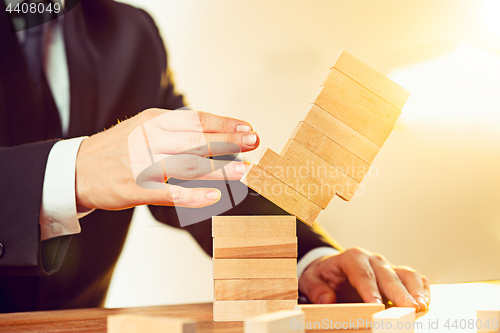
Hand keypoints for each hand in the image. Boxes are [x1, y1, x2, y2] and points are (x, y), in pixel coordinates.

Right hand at [75, 108, 258, 209]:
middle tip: (254, 143)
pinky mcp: (136, 189)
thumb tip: (214, 133)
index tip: (247, 128)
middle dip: (228, 141)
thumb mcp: (144, 128)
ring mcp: (142, 165)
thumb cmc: (119, 148)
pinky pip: (169, 193)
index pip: (195, 119)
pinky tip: (214, 197)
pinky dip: (193, 195)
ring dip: (218, 168)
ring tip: (244, 170)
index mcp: (154, 121)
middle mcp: (150, 139)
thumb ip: (175, 130)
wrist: (77, 168)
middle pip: (196, 140)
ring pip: (187, 165)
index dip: (223, 123)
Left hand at [298, 247, 429, 311]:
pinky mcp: (397, 275)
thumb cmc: (323, 276)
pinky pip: (414, 278)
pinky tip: (427, 301)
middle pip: (387, 275)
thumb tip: (327, 299)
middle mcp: (372, 260)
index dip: (369, 290)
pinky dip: (423, 288)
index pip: (362, 274)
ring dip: (415, 290)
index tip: (375, 305)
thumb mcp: (311, 280)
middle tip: (408, 308)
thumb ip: (316, 289)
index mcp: (351, 258)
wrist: (331, 269)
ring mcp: (387, 266)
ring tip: (421, 306)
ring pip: (405, 274)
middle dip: (398, 292)